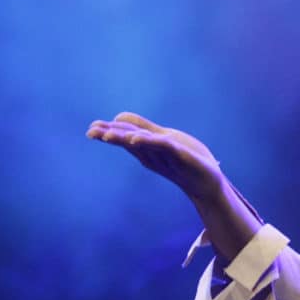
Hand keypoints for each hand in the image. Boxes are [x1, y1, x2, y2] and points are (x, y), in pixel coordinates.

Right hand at [86, 112, 224, 200]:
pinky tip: (137, 139)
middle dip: (111, 136)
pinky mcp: (181, 157)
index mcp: (146, 149)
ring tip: (109, 135)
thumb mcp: (163, 139)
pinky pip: (163, 147)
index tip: (91, 128)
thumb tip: (118, 117)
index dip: (109, 131)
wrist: (208, 182)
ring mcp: (166, 156)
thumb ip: (144, 129)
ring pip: (142, 144)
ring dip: (125, 138)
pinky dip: (149, 142)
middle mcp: (152, 154)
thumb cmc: (186, 159)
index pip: (125, 136)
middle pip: (129, 141)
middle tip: (91, 133)